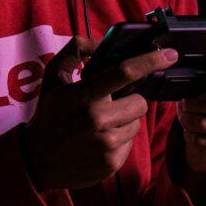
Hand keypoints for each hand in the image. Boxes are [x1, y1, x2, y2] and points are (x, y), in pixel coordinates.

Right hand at [21, 36, 178, 191]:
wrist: (35, 159)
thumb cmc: (48, 114)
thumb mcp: (53, 76)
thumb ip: (75, 51)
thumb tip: (98, 43)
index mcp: (84, 95)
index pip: (125, 72)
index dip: (151, 61)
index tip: (170, 54)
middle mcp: (98, 119)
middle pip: (140, 102)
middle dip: (130, 100)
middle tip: (111, 103)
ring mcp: (106, 144)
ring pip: (137, 124)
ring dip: (124, 120)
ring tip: (101, 123)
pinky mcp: (112, 163)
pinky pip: (130, 143)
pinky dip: (119, 139)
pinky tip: (100, 140)